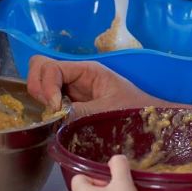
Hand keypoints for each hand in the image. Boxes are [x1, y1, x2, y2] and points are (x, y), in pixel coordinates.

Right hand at [27, 56, 158, 116]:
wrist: (153, 123)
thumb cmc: (137, 112)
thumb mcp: (109, 111)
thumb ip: (82, 113)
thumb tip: (55, 117)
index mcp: (86, 71)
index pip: (50, 67)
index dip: (47, 86)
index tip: (56, 107)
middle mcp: (75, 76)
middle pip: (39, 68)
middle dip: (38, 87)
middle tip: (51, 109)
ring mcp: (72, 89)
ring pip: (41, 82)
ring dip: (41, 98)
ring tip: (54, 115)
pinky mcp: (71, 104)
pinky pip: (49, 100)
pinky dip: (46, 108)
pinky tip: (57, 121)